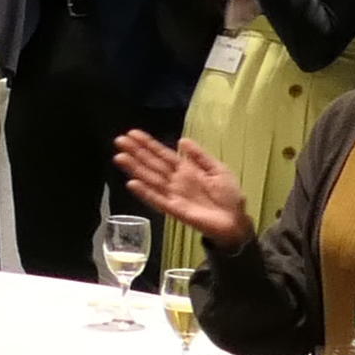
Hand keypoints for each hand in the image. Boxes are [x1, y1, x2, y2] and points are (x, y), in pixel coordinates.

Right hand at [106, 130, 250, 241]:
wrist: (236, 221)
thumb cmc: (229, 196)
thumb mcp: (218, 169)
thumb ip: (200, 156)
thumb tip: (182, 140)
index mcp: (186, 170)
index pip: (163, 154)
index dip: (148, 144)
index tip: (132, 133)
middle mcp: (175, 181)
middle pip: (152, 164)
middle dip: (136, 152)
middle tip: (118, 140)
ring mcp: (173, 195)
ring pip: (150, 179)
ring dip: (135, 169)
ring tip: (119, 157)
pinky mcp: (174, 210)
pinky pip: (157, 199)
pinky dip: (145, 192)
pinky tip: (132, 184)